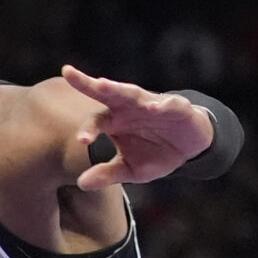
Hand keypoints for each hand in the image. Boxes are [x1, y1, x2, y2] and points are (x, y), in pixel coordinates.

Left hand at [62, 66, 216, 189]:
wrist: (189, 148)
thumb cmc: (154, 154)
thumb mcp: (130, 169)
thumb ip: (108, 174)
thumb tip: (81, 183)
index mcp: (115, 121)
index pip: (95, 121)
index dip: (88, 129)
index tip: (81, 141)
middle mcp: (129, 108)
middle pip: (106, 93)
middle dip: (87, 83)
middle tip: (68, 73)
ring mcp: (152, 103)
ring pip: (132, 92)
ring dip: (117, 88)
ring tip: (101, 84)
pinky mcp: (177, 106)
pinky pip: (169, 103)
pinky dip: (162, 104)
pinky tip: (154, 107)